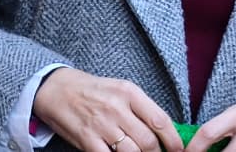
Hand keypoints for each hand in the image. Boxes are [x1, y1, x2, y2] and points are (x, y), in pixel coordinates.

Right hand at [31, 68, 183, 151]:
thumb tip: (164, 131)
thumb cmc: (93, 91)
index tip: (179, 150)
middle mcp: (117, 108)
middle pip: (148, 141)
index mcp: (129, 92)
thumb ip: (141, 108)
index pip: (160, 120)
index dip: (173, 140)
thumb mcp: (120, 90)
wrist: (57, 89)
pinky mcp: (87, 139)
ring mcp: (101, 125)